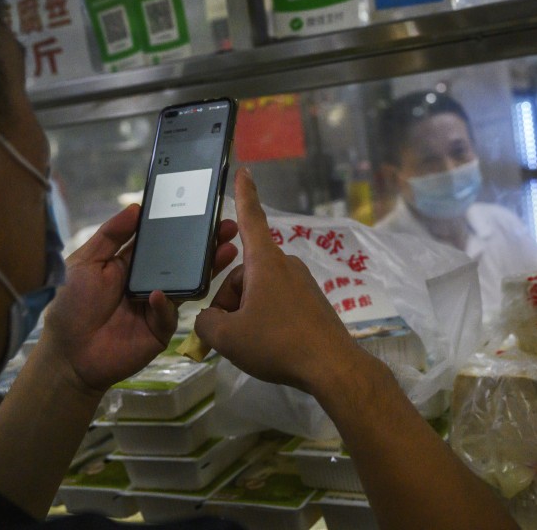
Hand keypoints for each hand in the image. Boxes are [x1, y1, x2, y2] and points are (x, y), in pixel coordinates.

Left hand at [40, 205, 238, 393]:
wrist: (68, 355)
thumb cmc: (71, 305)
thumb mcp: (85, 262)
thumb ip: (111, 235)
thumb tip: (136, 207)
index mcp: (132, 262)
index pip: (162, 239)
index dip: (180, 224)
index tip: (202, 208)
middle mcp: (151, 280)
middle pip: (182, 259)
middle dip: (205, 242)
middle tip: (226, 227)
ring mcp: (159, 304)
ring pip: (187, 282)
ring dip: (206, 267)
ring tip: (226, 250)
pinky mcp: (161, 328)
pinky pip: (170, 312)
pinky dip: (165, 304)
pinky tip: (159, 296)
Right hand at [194, 169, 360, 394]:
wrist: (331, 366)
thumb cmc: (277, 343)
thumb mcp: (227, 336)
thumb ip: (205, 322)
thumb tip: (208, 319)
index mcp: (265, 262)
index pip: (251, 219)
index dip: (244, 195)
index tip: (246, 171)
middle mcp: (286, 265)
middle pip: (243, 273)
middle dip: (228, 299)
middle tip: (225, 334)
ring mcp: (302, 283)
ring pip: (259, 290)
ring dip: (245, 312)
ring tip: (247, 344)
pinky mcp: (312, 302)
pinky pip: (277, 303)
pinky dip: (264, 320)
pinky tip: (268, 346)